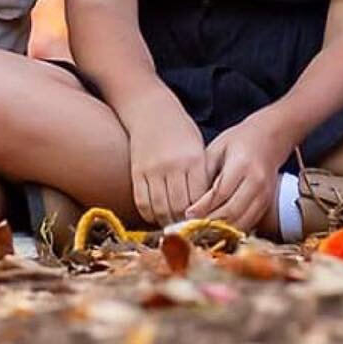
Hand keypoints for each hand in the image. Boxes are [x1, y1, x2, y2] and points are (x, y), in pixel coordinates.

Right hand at [126, 97, 209, 226]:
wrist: (152, 111)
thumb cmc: (180, 132)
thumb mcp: (197, 148)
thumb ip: (201, 176)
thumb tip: (205, 209)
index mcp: (193, 159)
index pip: (200, 198)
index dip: (202, 215)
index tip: (205, 225)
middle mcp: (173, 165)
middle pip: (180, 207)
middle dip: (186, 223)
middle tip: (190, 232)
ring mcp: (153, 169)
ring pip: (161, 208)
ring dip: (167, 222)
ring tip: (174, 226)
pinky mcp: (137, 172)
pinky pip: (143, 202)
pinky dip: (150, 215)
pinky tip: (157, 216)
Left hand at [189, 111, 291, 231]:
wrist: (269, 138)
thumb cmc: (238, 141)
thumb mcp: (218, 149)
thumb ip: (205, 173)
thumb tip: (190, 201)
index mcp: (242, 164)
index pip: (220, 193)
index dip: (202, 207)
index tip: (187, 215)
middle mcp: (256, 181)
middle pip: (231, 212)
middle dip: (209, 224)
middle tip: (191, 229)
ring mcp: (264, 195)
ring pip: (241, 223)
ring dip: (221, 232)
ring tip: (202, 234)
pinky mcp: (267, 204)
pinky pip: (249, 224)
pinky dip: (232, 231)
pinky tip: (218, 232)